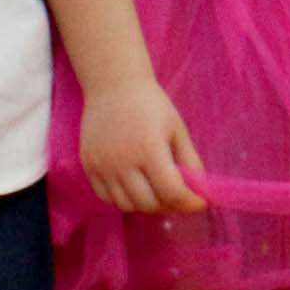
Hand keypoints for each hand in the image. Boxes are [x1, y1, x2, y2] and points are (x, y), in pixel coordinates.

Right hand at [78, 77, 205, 214]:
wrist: (112, 84)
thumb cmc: (151, 104)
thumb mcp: (178, 130)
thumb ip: (191, 163)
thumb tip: (201, 192)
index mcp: (149, 149)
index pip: (172, 192)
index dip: (190, 202)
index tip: (200, 201)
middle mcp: (122, 161)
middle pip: (149, 203)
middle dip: (170, 205)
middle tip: (179, 196)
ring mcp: (102, 164)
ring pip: (126, 205)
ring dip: (145, 205)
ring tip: (156, 192)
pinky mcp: (88, 164)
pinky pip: (105, 197)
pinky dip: (123, 199)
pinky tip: (134, 187)